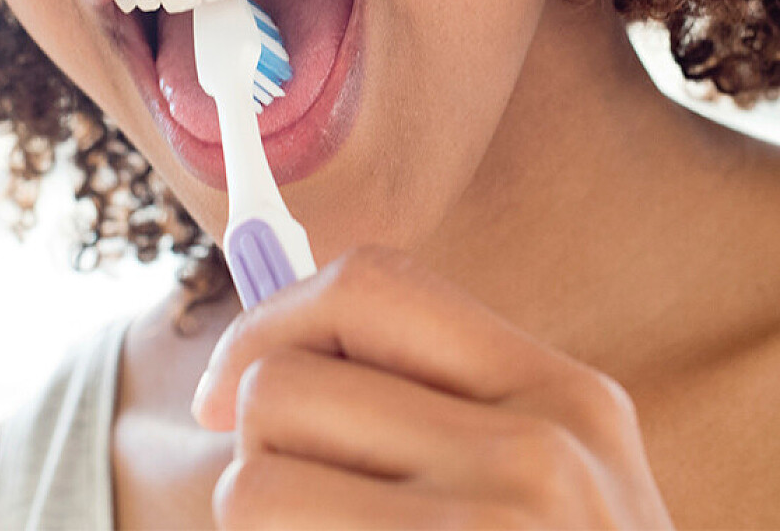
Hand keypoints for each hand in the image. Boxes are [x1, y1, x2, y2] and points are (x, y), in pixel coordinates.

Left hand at [191, 246, 673, 528]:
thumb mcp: (537, 476)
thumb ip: (425, 401)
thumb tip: (245, 366)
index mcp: (563, 394)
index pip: (370, 283)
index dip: (272, 321)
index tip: (227, 387)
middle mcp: (541, 455)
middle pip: (281, 385)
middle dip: (260, 446)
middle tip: (307, 504)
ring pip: (252, 482)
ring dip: (262, 527)